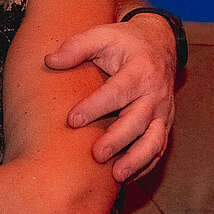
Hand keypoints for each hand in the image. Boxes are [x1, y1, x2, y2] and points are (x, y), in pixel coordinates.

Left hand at [45, 13, 176, 180]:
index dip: (96, 106)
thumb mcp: (101, 36)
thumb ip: (76, 46)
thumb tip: (50, 61)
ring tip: (117, 176)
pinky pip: (157, 148)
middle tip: (96, 155)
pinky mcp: (164, 124)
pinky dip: (144, 165)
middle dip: (118, 139)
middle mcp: (155, 93)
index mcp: (140, 70)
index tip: (72, 120)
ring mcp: (163, 112)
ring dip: (137, 159)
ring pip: (154, 140)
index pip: (118, 91)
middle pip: (138, 120)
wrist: (159, 44)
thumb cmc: (123, 42)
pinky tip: (126, 177)